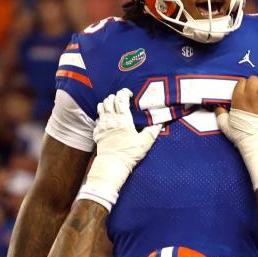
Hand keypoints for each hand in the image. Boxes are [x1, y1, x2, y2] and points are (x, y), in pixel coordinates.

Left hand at [77, 89, 159, 209]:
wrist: (112, 164)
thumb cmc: (129, 153)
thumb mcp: (145, 142)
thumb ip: (152, 131)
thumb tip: (160, 123)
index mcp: (123, 119)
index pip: (121, 98)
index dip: (124, 92)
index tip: (129, 94)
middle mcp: (111, 119)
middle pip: (109, 99)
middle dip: (116, 97)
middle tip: (122, 101)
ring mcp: (102, 124)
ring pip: (101, 106)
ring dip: (107, 103)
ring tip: (114, 107)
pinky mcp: (97, 132)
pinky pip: (97, 118)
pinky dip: (102, 115)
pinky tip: (107, 119)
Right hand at [216, 76, 257, 189]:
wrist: (253, 141)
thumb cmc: (239, 133)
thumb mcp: (224, 124)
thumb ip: (220, 114)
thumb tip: (217, 108)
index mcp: (238, 99)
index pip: (241, 82)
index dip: (242, 85)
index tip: (242, 90)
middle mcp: (250, 97)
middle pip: (253, 79)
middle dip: (253, 83)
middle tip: (252, 90)